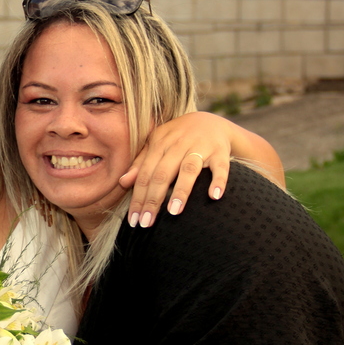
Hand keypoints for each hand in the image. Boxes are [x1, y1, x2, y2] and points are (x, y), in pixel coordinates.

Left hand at [119, 112, 232, 227]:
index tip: (133, 220)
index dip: (138, 197)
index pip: (145, 174)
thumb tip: (122, 182)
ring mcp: (201, 147)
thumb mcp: (156, 144)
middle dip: (153, 199)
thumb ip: (140, 163)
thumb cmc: (178, 138)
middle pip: (163, 174)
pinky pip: (221, 166)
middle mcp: (179, 144)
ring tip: (173, 212)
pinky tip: (214, 196)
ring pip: (188, 169)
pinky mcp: (220, 151)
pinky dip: (218, 180)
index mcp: (160, 143)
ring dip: (181, 190)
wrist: (212, 121)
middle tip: (147, 223)